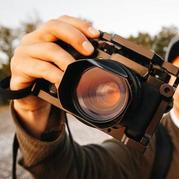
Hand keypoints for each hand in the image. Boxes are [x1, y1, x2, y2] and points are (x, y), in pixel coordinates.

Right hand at [10, 15, 99, 135]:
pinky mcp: (19, 67)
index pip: (62, 21)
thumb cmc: (51, 79)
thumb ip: (76, 58)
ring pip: (49, 48)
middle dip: (75, 36)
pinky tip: (64, 82)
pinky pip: (41, 68)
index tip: (96, 34)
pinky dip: (56, 75)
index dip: (80, 24)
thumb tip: (100, 60)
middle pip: (54, 27)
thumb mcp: (64, 66)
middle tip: (89, 51)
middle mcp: (34, 39)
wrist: (32, 99)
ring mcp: (24, 52)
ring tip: (78, 71)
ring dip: (68, 60)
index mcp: (46, 35)